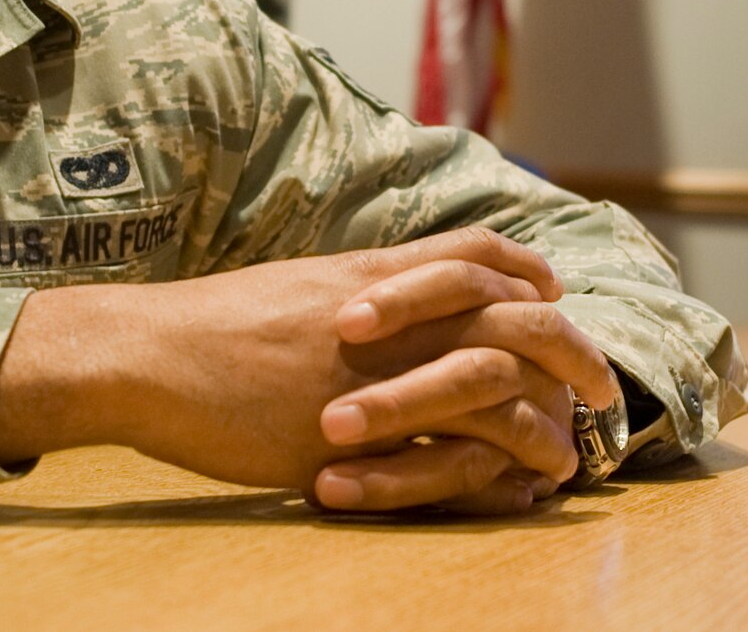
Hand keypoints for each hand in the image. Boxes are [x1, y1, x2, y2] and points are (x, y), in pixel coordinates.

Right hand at [0, 227, 575, 503]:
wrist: (147, 355)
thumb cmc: (208, 324)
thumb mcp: (295, 284)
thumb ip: (354, 287)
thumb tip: (391, 295)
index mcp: (371, 276)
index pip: (479, 256)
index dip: (530, 273)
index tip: (558, 293)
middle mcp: (385, 320)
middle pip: (511, 318)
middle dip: (571, 350)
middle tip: (601, 384)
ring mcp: (371, 379)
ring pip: (494, 391)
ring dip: (545, 425)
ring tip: (570, 456)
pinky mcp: (350, 441)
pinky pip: (443, 459)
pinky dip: (490, 476)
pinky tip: (512, 492)